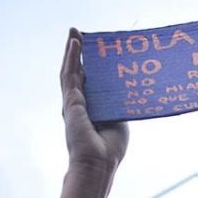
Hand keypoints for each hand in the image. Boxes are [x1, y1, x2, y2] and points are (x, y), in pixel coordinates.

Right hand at [61, 28, 129, 186]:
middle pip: (78, 73)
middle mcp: (80, 104)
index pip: (90, 82)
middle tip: (81, 34)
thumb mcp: (118, 121)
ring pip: (71, 70)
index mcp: (92, 109)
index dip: (91, 65)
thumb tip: (127, 92)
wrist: (98, 163)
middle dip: (79, 53)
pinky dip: (71, 58)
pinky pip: (70, 75)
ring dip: (72, 51)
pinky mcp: (70, 102)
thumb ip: (118, 105)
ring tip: (74, 33)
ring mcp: (73, 102)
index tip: (96, 50)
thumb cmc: (109, 148)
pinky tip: (74, 44)